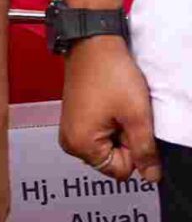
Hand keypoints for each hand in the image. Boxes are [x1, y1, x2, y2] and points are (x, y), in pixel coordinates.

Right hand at [59, 35, 161, 184]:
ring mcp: (70, 130)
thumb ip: (145, 151)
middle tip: (126, 114)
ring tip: (118, 107)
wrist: (93, 44)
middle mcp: (70, 141)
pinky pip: (99, 134)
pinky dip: (111, 123)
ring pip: (108, 146)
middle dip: (126, 141)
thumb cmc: (110, 74)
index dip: (135, 151)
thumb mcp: (137, 116)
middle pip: (112, 159)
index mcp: (80, 144)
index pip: (120, 170)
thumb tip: (150, 177)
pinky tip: (111, 104)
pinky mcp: (74, 120)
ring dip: (119, 131)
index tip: (132, 126)